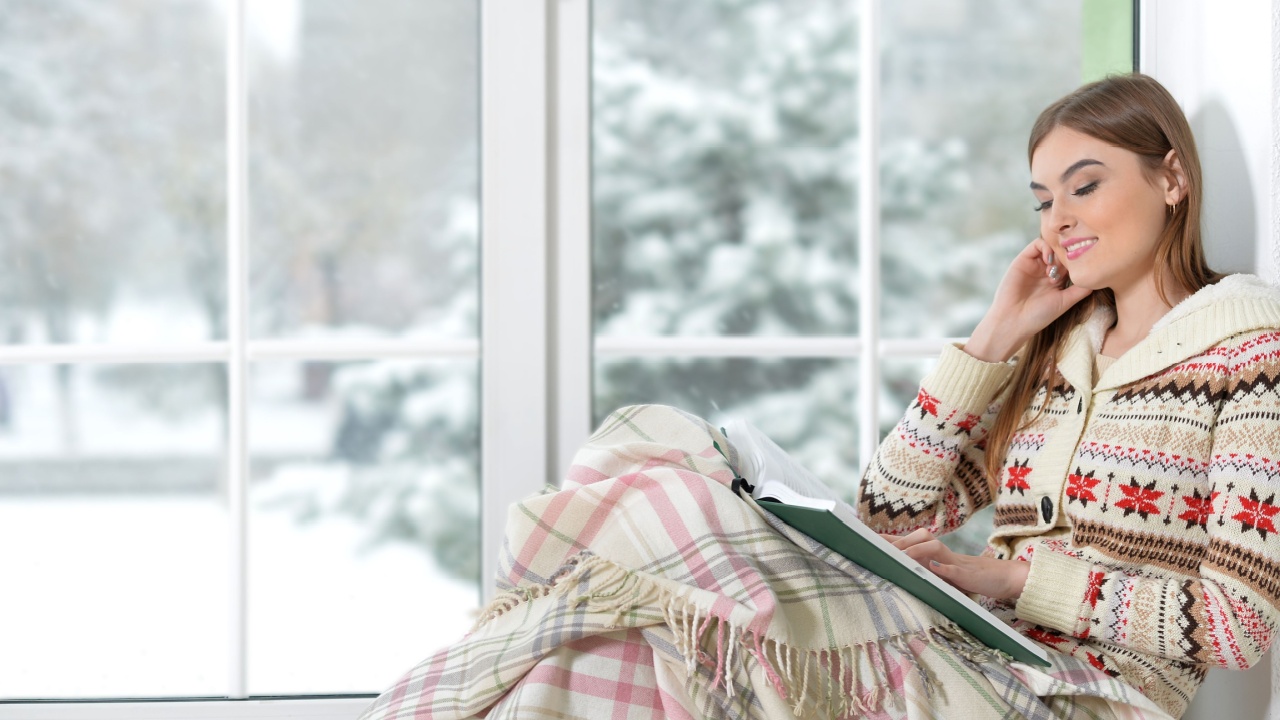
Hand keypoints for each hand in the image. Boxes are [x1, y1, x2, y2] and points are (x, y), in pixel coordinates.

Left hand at [880, 529, 1028, 600]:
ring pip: (933, 548)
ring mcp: (954, 560)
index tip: (864, 538)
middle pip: (917, 539)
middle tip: (877, 548)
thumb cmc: (963, 576)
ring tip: (900, 556)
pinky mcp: (967, 573)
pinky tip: (934, 568)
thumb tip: (891, 570)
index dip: (886, 539)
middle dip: (897, 542)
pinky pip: (955, 568)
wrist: (998, 577)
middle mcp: (940, 552)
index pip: (906, 542)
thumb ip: (919, 570)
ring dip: (916, 551)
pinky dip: (945, 567)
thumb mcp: (938, 574)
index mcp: (931, 553)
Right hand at [964, 237, 1092, 362]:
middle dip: (1068, 257)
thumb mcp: (1066, 301)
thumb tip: (1099, 278)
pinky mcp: (1023, 259)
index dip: (1078, 262)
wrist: (1014, 320)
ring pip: (1051, 246)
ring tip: (1055, 270)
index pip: (1072, 263)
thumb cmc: (1039, 315)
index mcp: (1057, 280)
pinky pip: (1037, 244)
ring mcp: (1035, 264)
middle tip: (1068, 270)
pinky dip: (1046, 247)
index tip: (1081, 270)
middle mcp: (1046, 270)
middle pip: (1062, 252)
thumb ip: (1081, 289)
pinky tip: (1049, 260)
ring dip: (1057, 253)